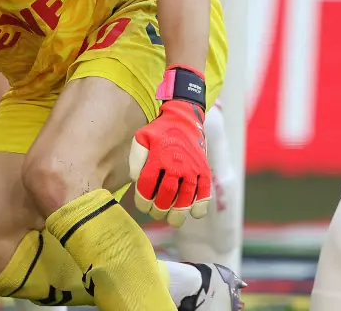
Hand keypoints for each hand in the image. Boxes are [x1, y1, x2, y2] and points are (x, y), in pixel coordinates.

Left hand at [129, 99, 209, 227]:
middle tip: (156, 213)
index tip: (143, 206)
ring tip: (172, 220)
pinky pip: (204, 194)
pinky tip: (192, 213)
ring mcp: (193, 169)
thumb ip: (136, 159)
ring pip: (185, 199)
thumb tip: (137, 181)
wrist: (184, 119)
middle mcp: (177, 165)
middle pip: (166, 196)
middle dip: (158, 210)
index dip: (142, 201)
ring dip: (177, 214)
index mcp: (158, 157)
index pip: (147, 187)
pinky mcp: (204, 172)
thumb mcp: (141, 138)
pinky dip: (199, 207)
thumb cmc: (159, 132)